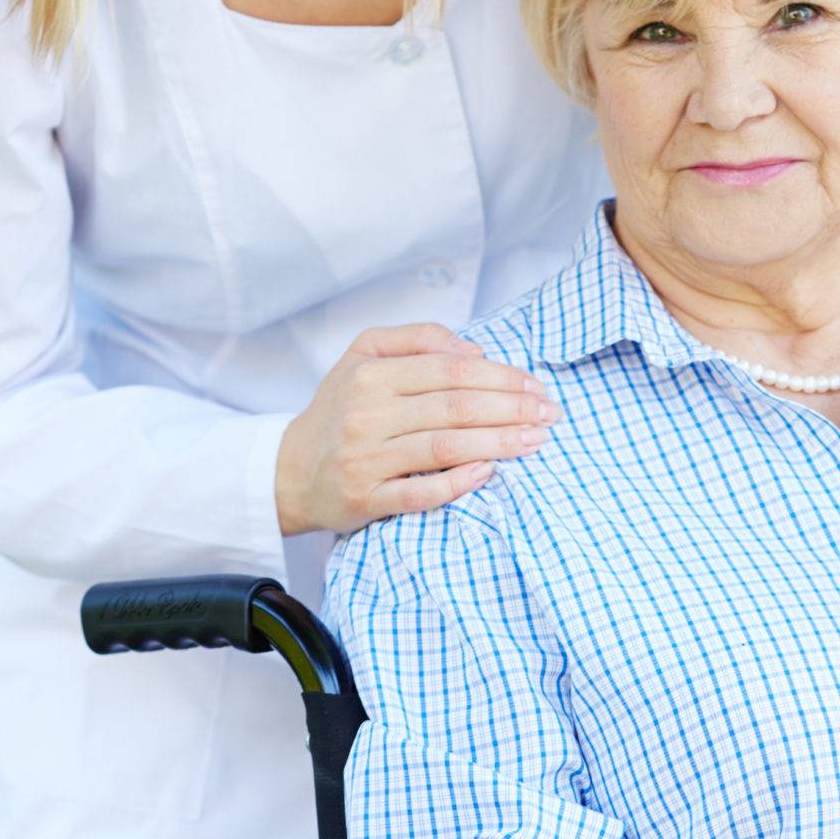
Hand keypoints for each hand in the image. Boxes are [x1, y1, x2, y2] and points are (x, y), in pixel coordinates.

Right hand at [275, 323, 559, 535]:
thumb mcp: (364, 355)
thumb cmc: (339, 410)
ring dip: (499, 444)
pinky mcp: (365, 499)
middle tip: (550, 413)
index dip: (501, 377)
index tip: (535, 386)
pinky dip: (457, 484)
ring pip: (444, 448)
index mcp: (371, 374)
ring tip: (536, 440)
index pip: (451, 370)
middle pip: (455, 408)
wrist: (288, 471)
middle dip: (512, 409)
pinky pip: (419, 493)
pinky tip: (490, 473)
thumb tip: (473, 349)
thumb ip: (417, 340)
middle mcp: (367, 414)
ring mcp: (366, 459)